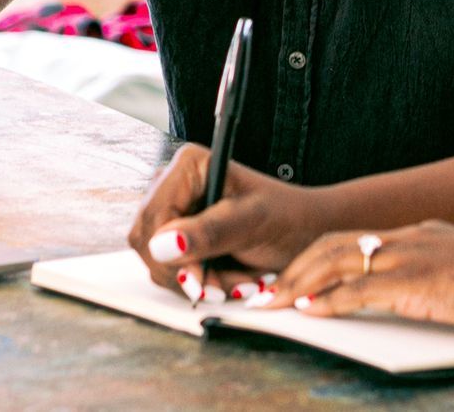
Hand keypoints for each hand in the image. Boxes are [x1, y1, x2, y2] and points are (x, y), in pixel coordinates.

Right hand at [128, 143, 331, 304]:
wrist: (306, 232)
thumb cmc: (287, 217)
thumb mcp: (253, 223)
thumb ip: (209, 232)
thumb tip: (162, 244)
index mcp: (188, 165)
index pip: (153, 216)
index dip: (168, 253)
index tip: (197, 280)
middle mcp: (173, 185)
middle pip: (147, 241)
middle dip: (187, 272)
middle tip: (227, 287)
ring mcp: (173, 212)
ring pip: (157, 262)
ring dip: (198, 281)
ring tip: (240, 282)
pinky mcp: (178, 237)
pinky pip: (170, 270)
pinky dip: (200, 284)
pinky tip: (230, 280)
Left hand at [267, 220, 453, 339]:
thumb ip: (439, 279)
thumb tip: (423, 296)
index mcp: (422, 234)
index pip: (356, 239)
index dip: (320, 257)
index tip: (297, 276)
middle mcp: (410, 238)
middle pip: (335, 244)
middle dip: (297, 267)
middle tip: (269, 290)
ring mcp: (412, 258)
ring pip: (337, 261)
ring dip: (300, 283)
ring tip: (274, 303)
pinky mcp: (416, 283)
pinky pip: (359, 290)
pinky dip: (329, 300)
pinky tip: (309, 312)